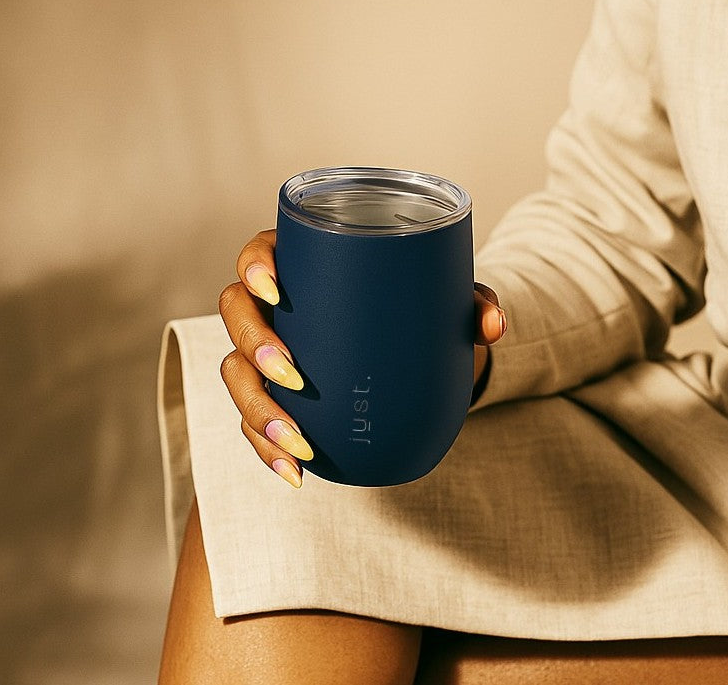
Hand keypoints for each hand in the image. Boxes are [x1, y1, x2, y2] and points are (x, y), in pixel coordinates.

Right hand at [219, 230, 506, 487]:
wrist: (411, 353)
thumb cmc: (414, 310)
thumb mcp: (444, 301)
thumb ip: (473, 304)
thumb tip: (493, 327)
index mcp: (300, 263)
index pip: (258, 253)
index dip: (254, 268)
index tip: (276, 290)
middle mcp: (273, 305)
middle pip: (234, 313)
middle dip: (253, 346)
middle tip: (294, 375)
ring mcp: (265, 351)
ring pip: (234, 372)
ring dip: (257, 409)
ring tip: (298, 440)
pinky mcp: (273, 395)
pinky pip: (253, 420)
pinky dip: (268, 449)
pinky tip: (295, 473)